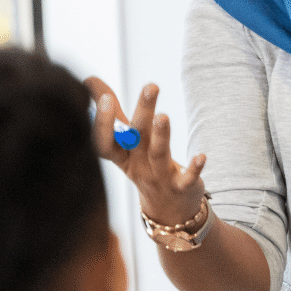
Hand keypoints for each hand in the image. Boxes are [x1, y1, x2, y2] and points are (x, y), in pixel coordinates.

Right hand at [84, 77, 205, 226]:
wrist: (167, 211)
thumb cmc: (144, 166)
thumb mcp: (125, 144)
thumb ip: (112, 112)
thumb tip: (88, 79)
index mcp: (121, 155)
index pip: (104, 142)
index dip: (102, 123)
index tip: (104, 98)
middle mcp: (138, 165)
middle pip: (137, 137)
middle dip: (143, 111)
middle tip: (151, 86)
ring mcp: (160, 177)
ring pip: (159, 154)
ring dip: (162, 135)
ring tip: (163, 116)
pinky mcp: (182, 187)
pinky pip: (187, 178)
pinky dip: (194, 168)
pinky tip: (202, 156)